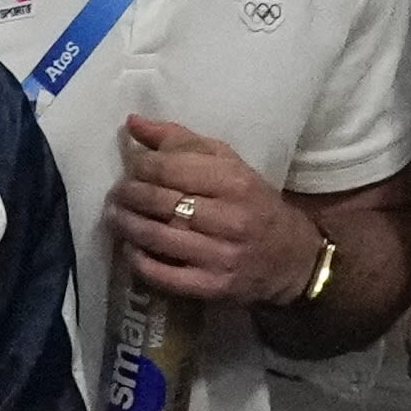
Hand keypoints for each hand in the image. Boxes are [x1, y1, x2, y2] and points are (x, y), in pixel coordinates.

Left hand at [108, 119, 313, 308]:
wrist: (293, 259)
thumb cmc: (253, 203)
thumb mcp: (229, 164)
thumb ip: (181, 140)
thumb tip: (133, 123)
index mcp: (234, 183)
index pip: (166, 168)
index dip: (139, 167)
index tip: (132, 169)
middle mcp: (231, 220)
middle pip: (158, 201)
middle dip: (128, 195)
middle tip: (118, 194)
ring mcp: (223, 257)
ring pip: (157, 237)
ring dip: (127, 226)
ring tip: (117, 218)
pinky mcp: (216, 287)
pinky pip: (165, 276)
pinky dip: (140, 262)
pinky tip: (133, 250)